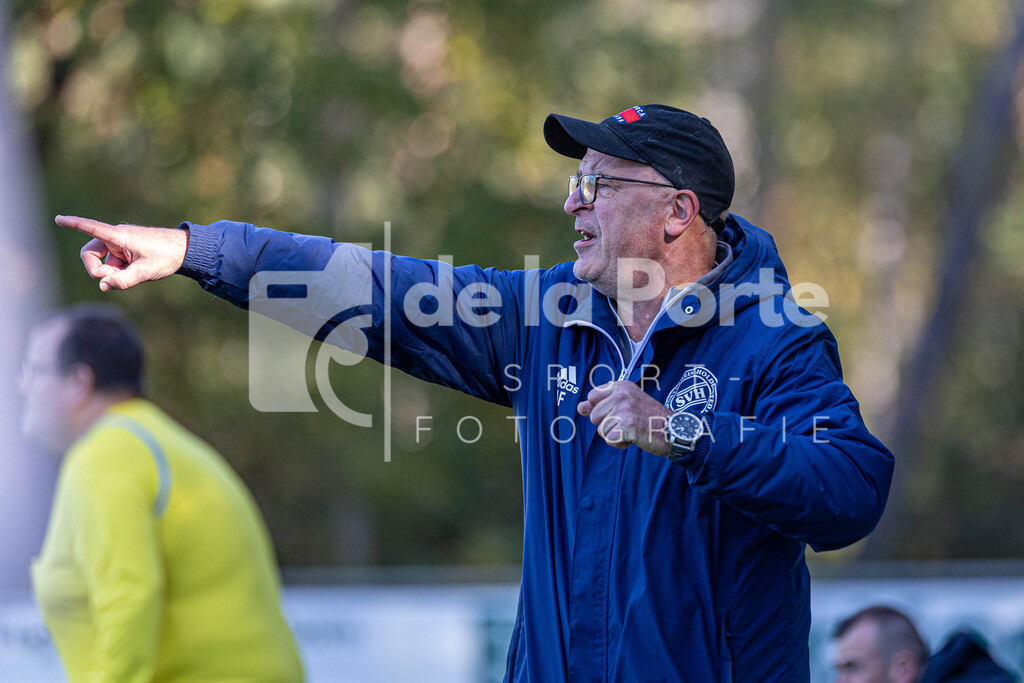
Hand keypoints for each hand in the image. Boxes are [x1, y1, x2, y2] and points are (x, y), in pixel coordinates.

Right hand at [55, 216, 188, 291]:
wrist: (185, 250)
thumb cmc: (167, 256)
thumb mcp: (146, 272)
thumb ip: (124, 280)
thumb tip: (104, 286)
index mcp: (120, 236)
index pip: (92, 228)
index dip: (74, 224)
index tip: (58, 219)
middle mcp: (116, 237)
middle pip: (90, 254)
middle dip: (97, 270)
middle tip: (111, 280)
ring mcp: (120, 244)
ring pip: (102, 262)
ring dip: (111, 273)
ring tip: (132, 275)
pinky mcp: (124, 251)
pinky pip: (112, 264)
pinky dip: (118, 272)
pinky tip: (135, 273)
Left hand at [577, 380, 672, 455]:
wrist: (674, 430)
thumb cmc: (650, 418)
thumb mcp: (627, 404)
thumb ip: (601, 404)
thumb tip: (580, 407)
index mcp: (621, 386)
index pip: (592, 396)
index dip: (602, 410)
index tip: (620, 412)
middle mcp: (622, 395)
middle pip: (595, 417)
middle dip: (608, 425)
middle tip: (630, 423)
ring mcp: (624, 410)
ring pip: (601, 430)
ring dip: (615, 435)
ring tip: (634, 429)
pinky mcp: (627, 426)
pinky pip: (610, 440)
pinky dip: (620, 444)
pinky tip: (634, 437)